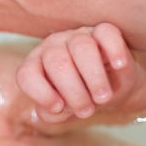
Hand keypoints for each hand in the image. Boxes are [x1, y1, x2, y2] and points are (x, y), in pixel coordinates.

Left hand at [16, 23, 135, 123]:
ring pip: (81, 47)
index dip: (41, 93)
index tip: (59, 108)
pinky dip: (114, 49)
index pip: (27, 74)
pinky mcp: (102, 31)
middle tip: (87, 111)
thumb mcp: (65, 111)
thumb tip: (52, 111)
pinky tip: (119, 66)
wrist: (112, 89)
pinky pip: (106, 32)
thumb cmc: (81, 98)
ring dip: (93, 76)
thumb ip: (52, 114)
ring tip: (103, 98)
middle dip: (73, 91)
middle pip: (56, 62)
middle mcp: (52, 47)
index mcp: (36, 65)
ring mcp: (77, 36)